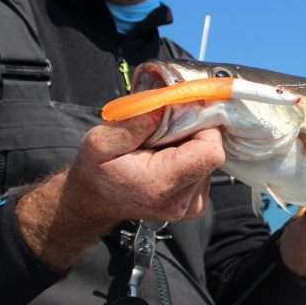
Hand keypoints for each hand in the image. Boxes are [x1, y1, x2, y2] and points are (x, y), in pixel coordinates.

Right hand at [17, 110, 224, 270]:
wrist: (94, 202)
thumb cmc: (96, 172)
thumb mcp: (101, 141)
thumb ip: (136, 121)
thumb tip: (169, 100)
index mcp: (162, 184)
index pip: (211, 151)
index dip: (202, 126)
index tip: (181, 115)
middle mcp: (182, 200)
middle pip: (211, 152)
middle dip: (192, 133)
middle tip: (162, 131)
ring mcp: (191, 204)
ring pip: (208, 158)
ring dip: (189, 145)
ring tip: (159, 148)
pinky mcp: (196, 203)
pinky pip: (204, 168)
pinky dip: (189, 157)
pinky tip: (166, 159)